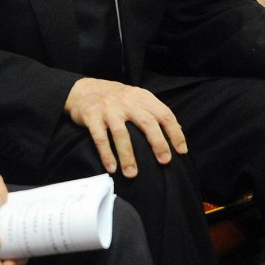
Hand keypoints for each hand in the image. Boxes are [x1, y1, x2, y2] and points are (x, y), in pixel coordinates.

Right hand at [64, 77, 187, 176]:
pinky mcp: (92, 117)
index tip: (181, 151)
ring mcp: (108, 109)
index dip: (174, 132)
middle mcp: (126, 102)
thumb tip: (178, 131)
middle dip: (157, 143)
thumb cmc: (115, 98)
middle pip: (146, 122)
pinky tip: (112, 168)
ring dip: (127, 155)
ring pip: (121, 133)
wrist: (83, 90)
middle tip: (164, 161)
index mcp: (141, 97)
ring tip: (132, 174)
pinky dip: (106, 154)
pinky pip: (100, 138)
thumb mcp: (136, 98)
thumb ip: (153, 111)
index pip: (164, 114)